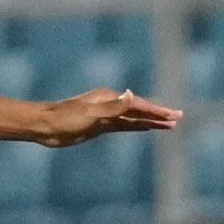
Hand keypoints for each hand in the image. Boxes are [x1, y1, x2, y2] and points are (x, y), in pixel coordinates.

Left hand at [33, 88, 182, 147]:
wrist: (44, 126)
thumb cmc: (64, 118)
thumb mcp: (90, 113)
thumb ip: (113, 107)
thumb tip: (132, 95)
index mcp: (110, 98)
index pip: (140, 105)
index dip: (158, 111)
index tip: (174, 116)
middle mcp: (110, 104)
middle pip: (140, 110)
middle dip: (159, 114)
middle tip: (179, 118)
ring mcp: (106, 115)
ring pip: (134, 118)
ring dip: (150, 121)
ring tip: (169, 125)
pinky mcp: (100, 125)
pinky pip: (124, 125)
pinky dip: (136, 126)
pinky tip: (145, 127)